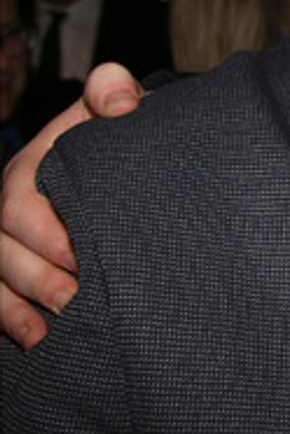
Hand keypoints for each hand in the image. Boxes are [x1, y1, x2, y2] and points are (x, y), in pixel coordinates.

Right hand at [1, 62, 144, 346]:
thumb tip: (119, 99)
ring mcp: (9, 238)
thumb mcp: (121, 105)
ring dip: (16, 307)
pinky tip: (35, 341)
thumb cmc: (125, 131)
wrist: (132, 153)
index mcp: (30, 167)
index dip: (43, 233)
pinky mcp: (17, 264)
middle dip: (34, 277)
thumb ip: (114, 92)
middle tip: (73, 300)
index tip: (81, 256)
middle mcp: (10, 204)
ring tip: (46, 334)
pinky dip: (10, 319)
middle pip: (2, 246)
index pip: (18, 202)